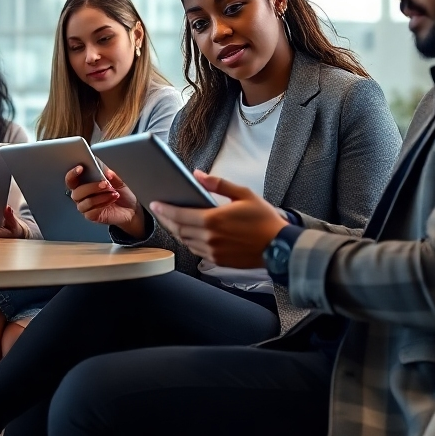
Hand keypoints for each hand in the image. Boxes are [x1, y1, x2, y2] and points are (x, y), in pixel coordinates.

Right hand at [65, 165, 145, 237]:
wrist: (130, 210)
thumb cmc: (121, 195)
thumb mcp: (118, 181)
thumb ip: (111, 175)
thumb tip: (106, 171)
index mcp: (84, 184)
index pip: (71, 180)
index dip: (72, 174)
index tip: (81, 167)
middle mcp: (82, 196)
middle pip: (76, 192)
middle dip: (91, 186)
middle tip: (105, 183)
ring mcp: (85, 207)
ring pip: (85, 202)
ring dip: (100, 196)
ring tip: (113, 192)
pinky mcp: (91, 216)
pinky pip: (92, 211)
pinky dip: (103, 204)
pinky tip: (112, 199)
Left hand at [149, 170, 287, 267]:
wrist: (279, 247)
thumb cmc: (264, 219)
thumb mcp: (243, 194)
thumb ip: (218, 184)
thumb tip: (198, 175)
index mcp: (213, 219)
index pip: (179, 215)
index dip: (164, 209)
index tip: (154, 203)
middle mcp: (209, 237)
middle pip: (178, 229)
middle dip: (165, 219)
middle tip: (158, 210)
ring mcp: (213, 251)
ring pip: (185, 241)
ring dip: (175, 230)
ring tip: (170, 220)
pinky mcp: (218, 260)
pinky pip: (195, 250)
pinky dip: (188, 241)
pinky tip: (187, 233)